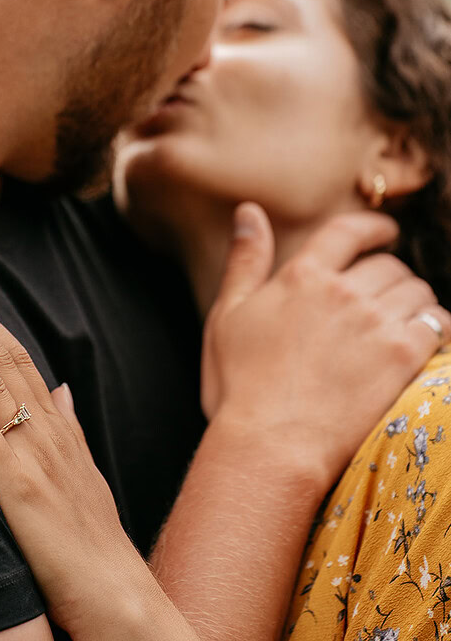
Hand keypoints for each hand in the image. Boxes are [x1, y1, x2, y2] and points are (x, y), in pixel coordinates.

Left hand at [0, 276, 196, 640]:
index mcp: (61, 428)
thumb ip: (71, 427)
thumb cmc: (97, 544)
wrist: (120, 598)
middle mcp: (49, 430)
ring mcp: (35, 453)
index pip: (21, 359)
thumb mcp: (86, 473)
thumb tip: (63, 387)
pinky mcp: (19, 483)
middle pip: (5, 356)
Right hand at [201, 203, 450, 491]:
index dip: (373, 227)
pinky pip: (438, 325)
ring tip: (408, 318)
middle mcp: (343, 292)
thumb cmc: (239, 386)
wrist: (270, 444)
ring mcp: (375, 323)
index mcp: (302, 276)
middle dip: (392, 275)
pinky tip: (429, 340)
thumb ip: (245, 260)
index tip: (386, 232)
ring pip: (416, 291)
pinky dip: (438, 327)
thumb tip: (249, 211)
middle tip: (388, 294)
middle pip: (388, 265)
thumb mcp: (227, 314)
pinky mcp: (402, 357)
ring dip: (416, 301)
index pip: (348, 232)